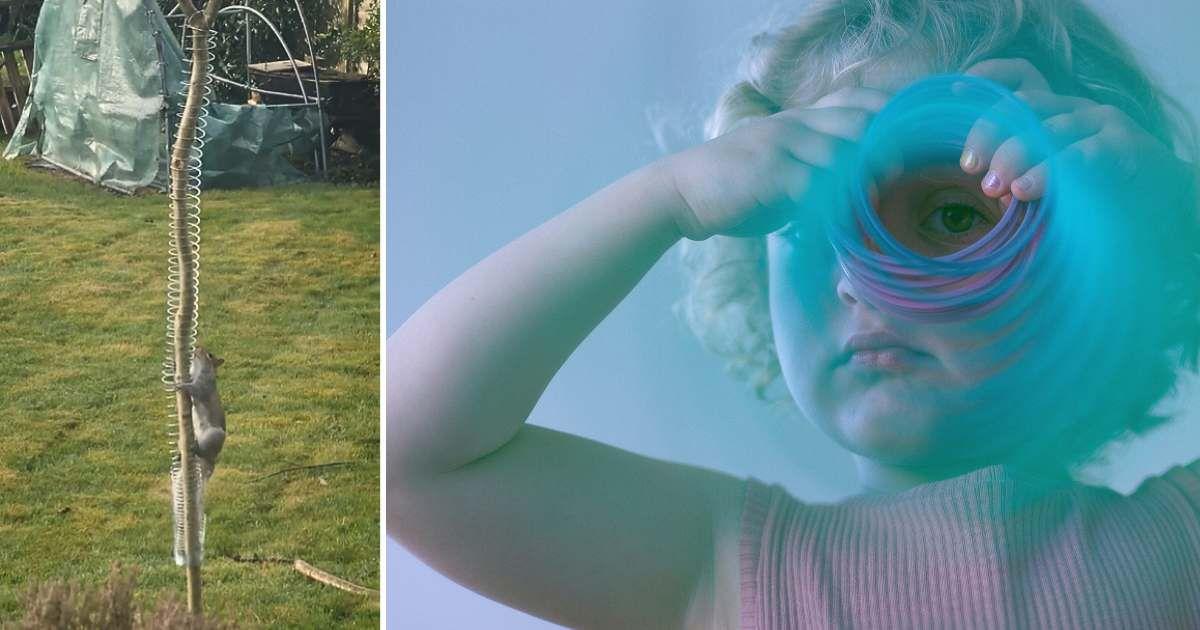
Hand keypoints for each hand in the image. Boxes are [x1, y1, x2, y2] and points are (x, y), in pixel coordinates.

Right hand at [663, 87, 891, 240]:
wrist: (682, 193)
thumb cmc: (735, 187)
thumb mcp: (778, 169)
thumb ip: (814, 172)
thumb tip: (858, 190)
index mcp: (798, 120)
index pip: (853, 101)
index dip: (885, 115)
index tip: (906, 141)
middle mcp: (793, 125)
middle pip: (857, 123)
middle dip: (884, 149)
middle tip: (901, 175)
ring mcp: (781, 145)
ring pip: (840, 154)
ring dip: (864, 179)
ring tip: (878, 200)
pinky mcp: (770, 172)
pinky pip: (814, 184)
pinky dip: (833, 202)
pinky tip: (843, 218)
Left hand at [957, 57, 1193, 215]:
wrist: (1158, 201)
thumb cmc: (1093, 192)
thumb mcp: (1045, 182)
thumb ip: (1017, 177)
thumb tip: (987, 185)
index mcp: (1051, 111)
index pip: (1019, 77)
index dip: (989, 76)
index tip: (955, 91)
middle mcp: (1072, 109)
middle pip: (1023, 104)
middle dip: (990, 132)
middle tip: (971, 167)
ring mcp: (1099, 122)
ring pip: (1049, 128)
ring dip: (1017, 155)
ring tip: (996, 186)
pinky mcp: (1123, 145)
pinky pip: (1083, 152)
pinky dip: (1052, 170)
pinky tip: (1027, 188)